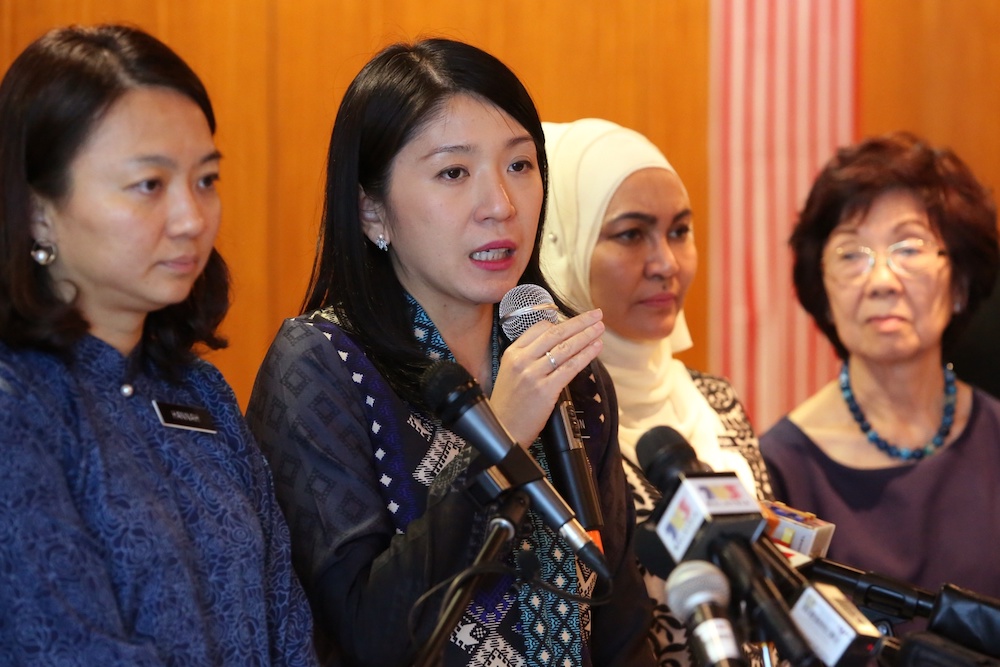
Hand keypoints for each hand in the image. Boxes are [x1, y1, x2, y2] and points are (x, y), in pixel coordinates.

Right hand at [489, 308, 603, 448]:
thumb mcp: (510, 373)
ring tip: (599, 328)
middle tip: (596, 314)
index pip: (539, 328)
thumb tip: (554, 346)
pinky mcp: (545, 390)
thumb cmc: (509, 404)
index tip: (576, 321)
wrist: (504, 430)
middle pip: (555, 333)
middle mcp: (522, 360)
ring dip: (586, 335)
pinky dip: (586, 355)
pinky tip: (596, 348)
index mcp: (512, 353)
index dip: (561, 322)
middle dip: (579, 322)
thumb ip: (528, 358)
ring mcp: (533, 374)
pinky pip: (570, 367)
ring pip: (565, 348)